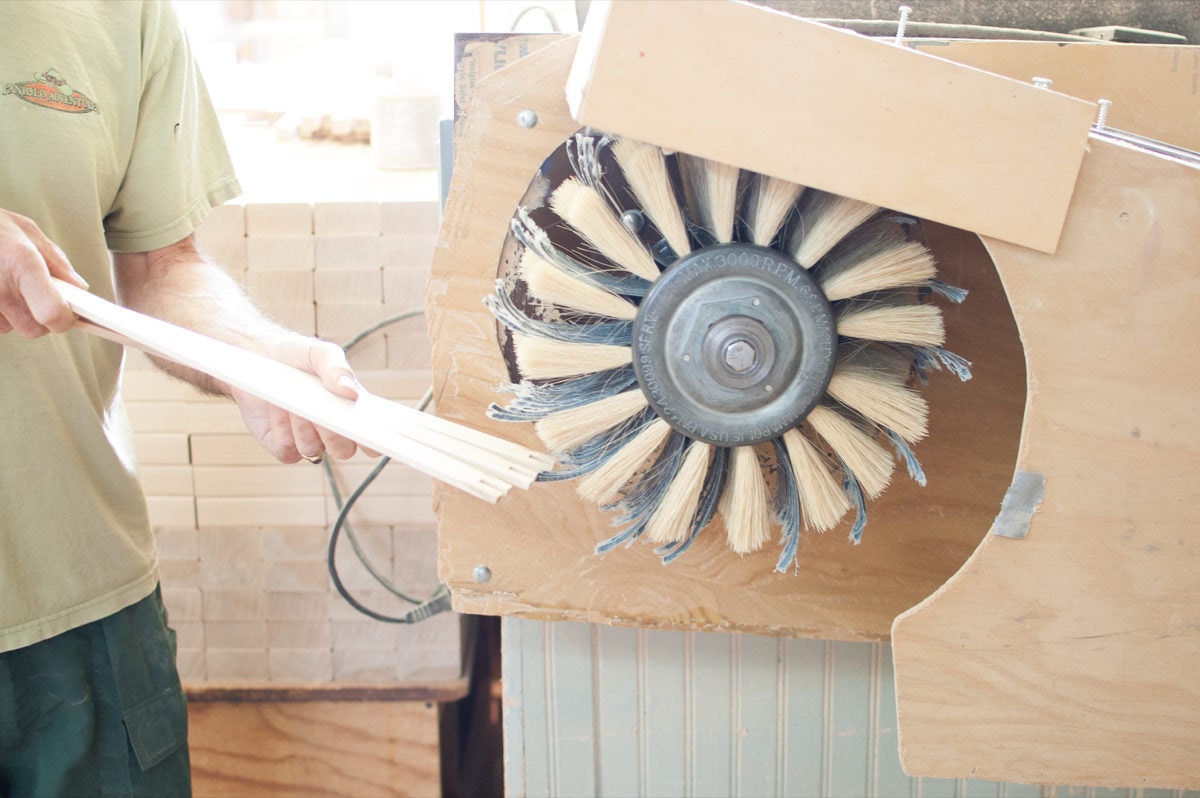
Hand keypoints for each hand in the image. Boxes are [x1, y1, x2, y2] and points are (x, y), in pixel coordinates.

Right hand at [0, 209, 89, 336]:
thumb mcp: (26, 231)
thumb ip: (56, 262)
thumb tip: (79, 288)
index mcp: (22, 265)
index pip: (52, 314)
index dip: (64, 319)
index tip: (69, 313)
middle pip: (34, 329)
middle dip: (42, 319)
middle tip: (38, 297)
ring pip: (11, 327)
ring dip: (16, 314)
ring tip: (6, 284)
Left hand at [230, 333, 369, 463]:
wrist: (258, 358)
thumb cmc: (296, 356)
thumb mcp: (320, 353)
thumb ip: (338, 369)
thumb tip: (352, 393)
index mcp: (351, 411)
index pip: (371, 438)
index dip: (373, 440)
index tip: (366, 430)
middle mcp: (332, 430)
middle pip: (344, 450)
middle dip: (331, 431)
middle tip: (319, 408)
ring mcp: (307, 439)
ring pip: (313, 450)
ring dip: (302, 427)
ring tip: (293, 401)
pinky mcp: (282, 445)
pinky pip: (287, 450)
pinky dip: (281, 429)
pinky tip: (278, 408)